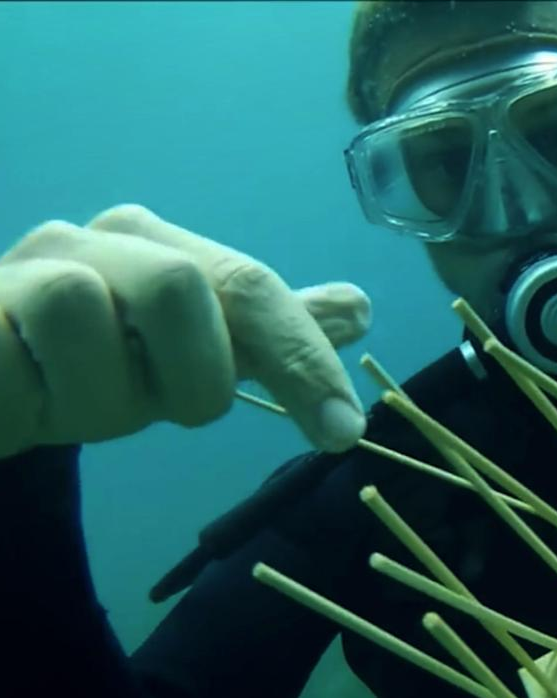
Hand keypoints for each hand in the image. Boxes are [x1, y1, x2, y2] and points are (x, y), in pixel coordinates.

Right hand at [0, 205, 370, 457]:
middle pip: (183, 286)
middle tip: (162, 403)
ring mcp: (22, 270)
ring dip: (103, 398)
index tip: (344, 433)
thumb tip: (358, 308)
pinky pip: (17, 367)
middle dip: (190, 374)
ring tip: (76, 399)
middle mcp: (94, 241)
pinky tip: (28, 397)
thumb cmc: (90, 366)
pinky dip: (39, 403)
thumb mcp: (190, 356)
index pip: (252, 285)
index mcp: (159, 246)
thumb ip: (268, 337)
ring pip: (90, 319)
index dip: (303, 358)